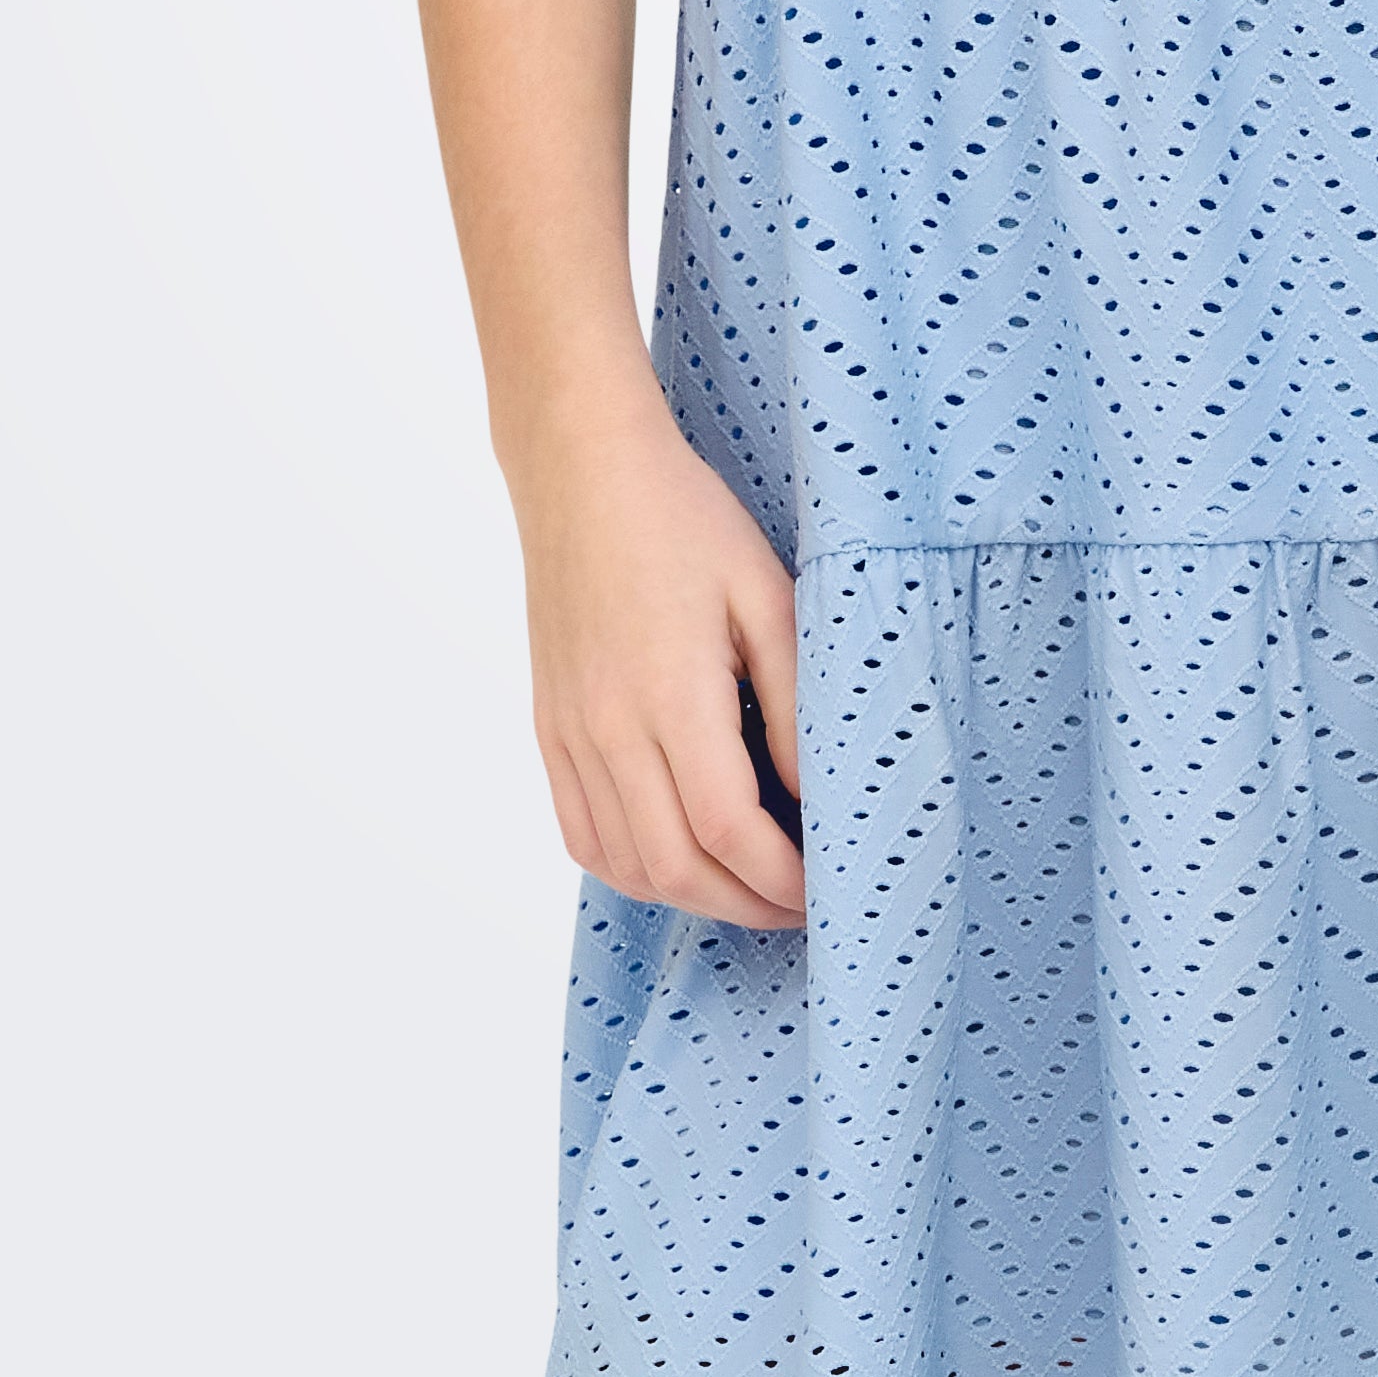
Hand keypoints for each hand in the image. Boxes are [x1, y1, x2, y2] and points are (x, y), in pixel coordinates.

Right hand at [504, 387, 806, 926]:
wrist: (582, 471)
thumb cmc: (685, 520)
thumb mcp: (767, 596)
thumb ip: (794, 703)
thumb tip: (814, 794)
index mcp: (670, 695)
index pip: (730, 831)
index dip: (784, 877)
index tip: (829, 883)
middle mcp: (608, 729)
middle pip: (677, 869)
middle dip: (748, 905)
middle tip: (804, 904)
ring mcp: (568, 735)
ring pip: (626, 865)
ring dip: (694, 896)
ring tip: (752, 887)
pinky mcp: (548, 730)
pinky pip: (583, 835)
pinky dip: (634, 869)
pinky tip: (680, 860)